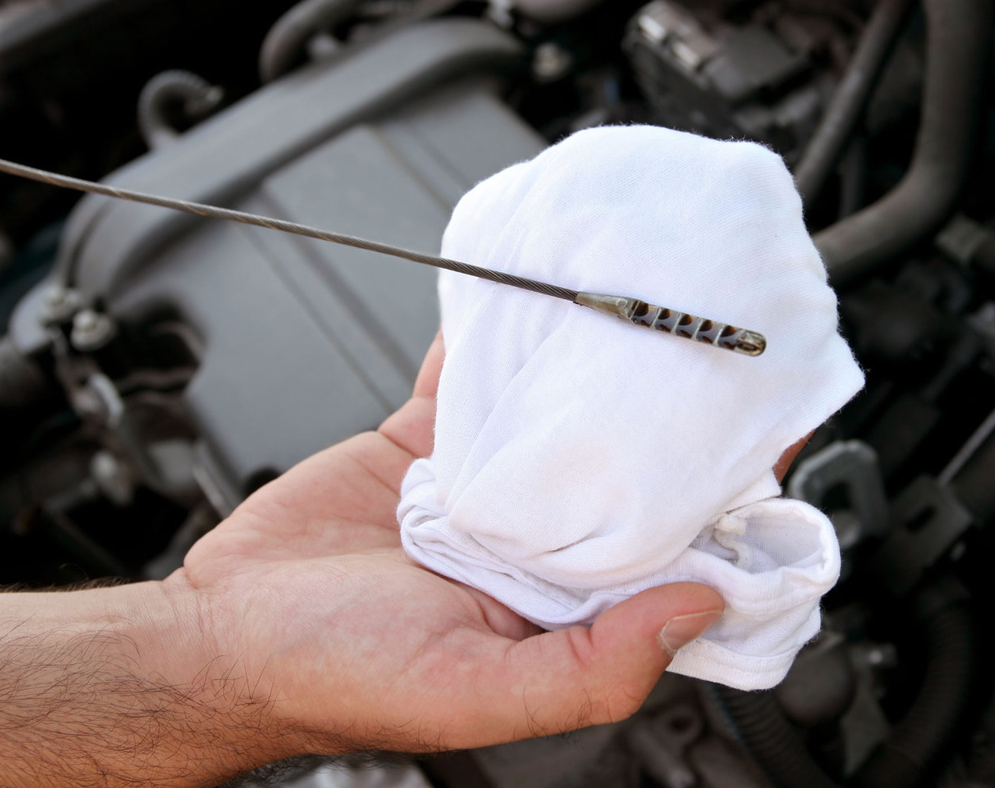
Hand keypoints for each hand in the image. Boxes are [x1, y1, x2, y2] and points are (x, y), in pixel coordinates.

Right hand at [168, 332, 724, 755]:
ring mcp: (483, 486)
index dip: (724, 500)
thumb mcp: (473, 695)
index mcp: (564, 609)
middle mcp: (534, 545)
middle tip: (714, 346)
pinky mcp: (427, 445)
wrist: (225, 631)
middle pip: (623, 470)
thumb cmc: (338, 678)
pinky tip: (525, 300)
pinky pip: (472, 381)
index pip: (670, 550)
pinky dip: (495, 339)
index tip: (769, 438)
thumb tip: (698, 608)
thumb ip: (591, 668)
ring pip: (555, 415)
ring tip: (635, 308)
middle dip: (668, 417)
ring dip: (589, 368)